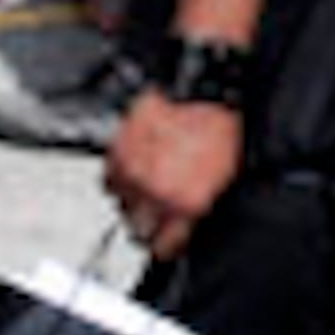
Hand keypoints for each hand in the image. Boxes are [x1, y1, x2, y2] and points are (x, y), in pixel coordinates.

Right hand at [105, 92, 242, 258]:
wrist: (203, 87)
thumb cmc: (221, 124)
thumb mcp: (225, 176)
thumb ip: (202, 206)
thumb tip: (189, 224)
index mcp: (187, 203)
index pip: (163, 248)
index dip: (167, 245)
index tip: (168, 240)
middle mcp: (155, 192)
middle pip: (138, 231)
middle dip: (149, 224)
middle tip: (159, 211)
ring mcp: (132, 172)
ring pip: (121, 206)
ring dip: (134, 199)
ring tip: (150, 184)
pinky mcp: (116, 151)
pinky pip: (109, 180)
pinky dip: (120, 176)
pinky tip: (137, 168)